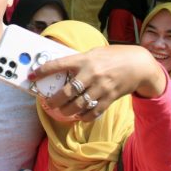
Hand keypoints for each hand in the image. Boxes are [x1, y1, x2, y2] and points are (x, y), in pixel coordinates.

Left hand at [30, 45, 165, 121]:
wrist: (139, 65)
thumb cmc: (113, 57)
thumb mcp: (94, 53)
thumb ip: (78, 61)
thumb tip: (59, 69)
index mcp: (84, 60)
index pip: (58, 65)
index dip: (43, 71)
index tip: (31, 76)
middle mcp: (91, 74)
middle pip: (66, 92)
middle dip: (53, 101)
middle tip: (47, 103)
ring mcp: (101, 88)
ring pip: (78, 105)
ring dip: (66, 111)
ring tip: (61, 111)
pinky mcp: (109, 98)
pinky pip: (93, 112)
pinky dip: (83, 117)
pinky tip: (78, 116)